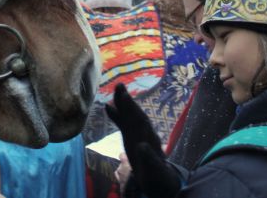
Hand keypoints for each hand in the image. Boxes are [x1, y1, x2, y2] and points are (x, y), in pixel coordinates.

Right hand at [106, 83, 182, 197]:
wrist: (158, 180)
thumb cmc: (158, 176)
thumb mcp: (155, 169)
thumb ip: (149, 158)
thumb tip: (142, 146)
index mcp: (150, 139)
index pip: (140, 121)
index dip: (132, 109)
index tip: (125, 97)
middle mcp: (144, 133)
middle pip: (135, 114)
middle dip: (127, 101)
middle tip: (119, 86)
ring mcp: (137, 134)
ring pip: (129, 116)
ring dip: (123, 103)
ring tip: (116, 88)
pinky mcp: (131, 137)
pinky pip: (123, 123)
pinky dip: (116, 115)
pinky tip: (107, 106)